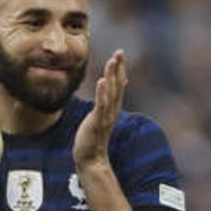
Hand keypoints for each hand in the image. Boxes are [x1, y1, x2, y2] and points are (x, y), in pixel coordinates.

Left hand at [73, 49, 126, 170]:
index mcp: (112, 108)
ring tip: (112, 61)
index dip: (119, 70)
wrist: (91, 158)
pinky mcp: (98, 122)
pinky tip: (102, 81)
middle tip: (119, 52)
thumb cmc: (93, 137)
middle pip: (117, 86)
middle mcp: (112, 110)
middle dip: (118, 69)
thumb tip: (105, 99)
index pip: (118, 85)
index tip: (119, 54)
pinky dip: (103, 93)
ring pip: (111, 93)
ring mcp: (106, 116)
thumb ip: (105, 105)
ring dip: (112, 77)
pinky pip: (102, 105)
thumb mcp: (100, 118)